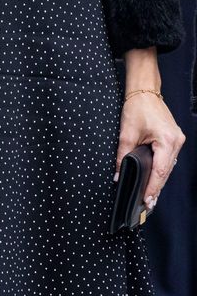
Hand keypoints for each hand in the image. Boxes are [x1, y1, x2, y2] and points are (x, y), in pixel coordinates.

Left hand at [116, 93, 184, 210]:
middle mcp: (176, 142)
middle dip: (156, 188)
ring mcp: (177, 140)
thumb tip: (118, 175)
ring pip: (168, 167)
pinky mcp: (174, 139)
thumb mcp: (126, 133)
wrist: (145, 90)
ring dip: (159, 180)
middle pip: (166, 172)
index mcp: (166, 141)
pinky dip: (161, 170)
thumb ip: (122, 156)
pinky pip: (168, 159)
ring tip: (150, 196)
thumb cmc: (137, 107)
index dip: (152, 188)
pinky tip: (155, 179)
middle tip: (147, 204)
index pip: (160, 172)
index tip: (146, 201)